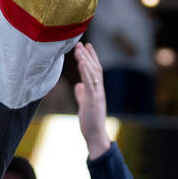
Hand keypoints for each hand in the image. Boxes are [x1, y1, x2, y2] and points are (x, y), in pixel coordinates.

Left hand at [74, 42, 111, 158]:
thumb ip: (82, 94)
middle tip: (80, 43)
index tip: (86, 47)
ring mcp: (97, 94)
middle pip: (95, 68)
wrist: (95, 135)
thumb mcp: (85, 105)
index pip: (95, 70)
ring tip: (79, 49)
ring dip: (86, 60)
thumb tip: (78, 86)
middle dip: (88, 55)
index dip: (91, 58)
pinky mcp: (94, 100)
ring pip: (93, 73)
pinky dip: (86, 72)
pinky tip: (82, 63)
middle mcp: (99, 90)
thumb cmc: (90, 121)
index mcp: (96, 90)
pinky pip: (90, 83)